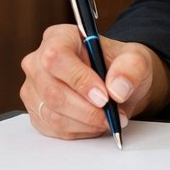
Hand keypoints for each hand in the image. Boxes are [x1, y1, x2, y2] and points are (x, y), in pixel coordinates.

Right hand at [19, 23, 154, 139]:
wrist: (116, 86)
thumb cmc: (120, 67)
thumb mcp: (136, 59)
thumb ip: (131, 68)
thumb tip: (117, 88)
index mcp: (59, 37)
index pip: (56, 57)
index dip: (79, 79)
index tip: (104, 96)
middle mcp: (38, 61)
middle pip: (52, 91)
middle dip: (87, 110)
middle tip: (111, 114)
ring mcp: (34, 88)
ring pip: (52, 115)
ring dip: (85, 123)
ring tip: (107, 119)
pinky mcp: (36, 111)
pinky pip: (53, 129)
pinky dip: (79, 131)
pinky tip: (93, 123)